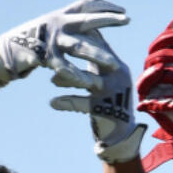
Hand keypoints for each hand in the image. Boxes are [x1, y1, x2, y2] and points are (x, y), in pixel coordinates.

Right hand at [0, 0, 128, 87]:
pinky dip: (78, 77)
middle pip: (86, 19)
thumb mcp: (49, 31)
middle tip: (126, 19)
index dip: (103, 6)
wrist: (1, 53)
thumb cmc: (27, 43)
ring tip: (115, 66)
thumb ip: (65, 28)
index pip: (85, 4)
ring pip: (79, 47)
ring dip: (98, 57)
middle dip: (107, 19)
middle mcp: (56, 23)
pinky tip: (91, 85)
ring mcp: (50, 39)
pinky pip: (65, 68)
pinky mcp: (43, 56)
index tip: (121, 9)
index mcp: (59, 15)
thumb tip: (83, 24)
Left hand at [49, 31, 145, 163]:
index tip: (65, 35)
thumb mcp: (106, 81)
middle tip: (54, 54)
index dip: (82, 39)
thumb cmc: (109, 105)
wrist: (120, 137)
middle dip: (73, 55)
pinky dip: (67, 102)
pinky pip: (83, 103)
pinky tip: (53, 102)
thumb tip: (82, 45)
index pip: (101, 46)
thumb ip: (97, 65)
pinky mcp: (106, 110)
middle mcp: (118, 78)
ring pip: (88, 80)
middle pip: (94, 59)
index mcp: (119, 68)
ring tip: (52, 80)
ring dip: (68, 79)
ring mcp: (113, 94)